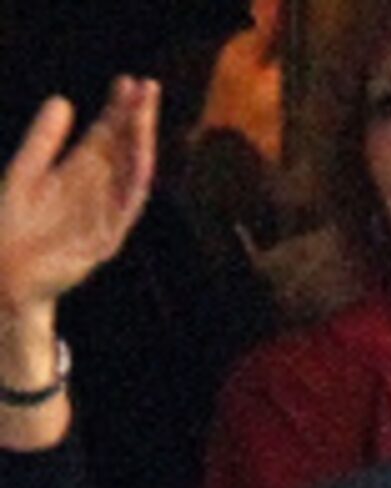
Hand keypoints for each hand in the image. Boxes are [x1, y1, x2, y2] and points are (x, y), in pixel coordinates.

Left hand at [0, 78, 159, 323]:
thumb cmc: (11, 228)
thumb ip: (43, 140)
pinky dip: (135, 182)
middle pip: (122, 149)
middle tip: (146, 86)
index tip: (127, 81)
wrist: (4, 274)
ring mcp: (104, 215)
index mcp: (77, 175)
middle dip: (135, 118)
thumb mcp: (24, 173)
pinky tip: (139, 157)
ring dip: (140, 144)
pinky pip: (126, 208)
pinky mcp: (105, 239)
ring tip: (144, 114)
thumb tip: (63, 100)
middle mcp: (96, 192)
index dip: (116, 110)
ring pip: (130, 174)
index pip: (104, 136)